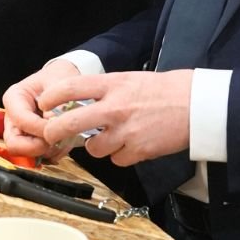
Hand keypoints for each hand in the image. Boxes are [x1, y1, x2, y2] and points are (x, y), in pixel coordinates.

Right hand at [2, 58, 82, 157]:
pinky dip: (54, 153)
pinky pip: (40, 157)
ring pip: (27, 154)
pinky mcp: (31, 143)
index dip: (41, 128)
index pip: (21, 120)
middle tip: (56, 140)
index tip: (58, 126)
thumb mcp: (59, 82)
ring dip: (49, 150)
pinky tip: (65, 141)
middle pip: (15, 144)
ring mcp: (21, 132)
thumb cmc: (59, 78)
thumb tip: (54, 125)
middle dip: (38, 147)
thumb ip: (57, 103)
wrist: (63, 81)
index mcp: (14, 98)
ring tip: (65, 137)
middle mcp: (13, 118)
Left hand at [36, 70, 192, 165]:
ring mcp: (126, 131)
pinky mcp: (139, 150)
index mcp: (112, 85)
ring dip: (96, 146)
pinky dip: (120, 155)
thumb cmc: (163, 90)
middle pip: (70, 123)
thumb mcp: (128, 79)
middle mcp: (115, 108)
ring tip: (109, 138)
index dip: (50, 97)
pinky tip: (131, 144)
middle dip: (54, 132)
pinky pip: (117, 159)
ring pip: (93, 148)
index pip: (69, 88)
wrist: (196, 105)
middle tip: (50, 134)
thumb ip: (103, 91)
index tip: (43, 103)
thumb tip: (76, 102)